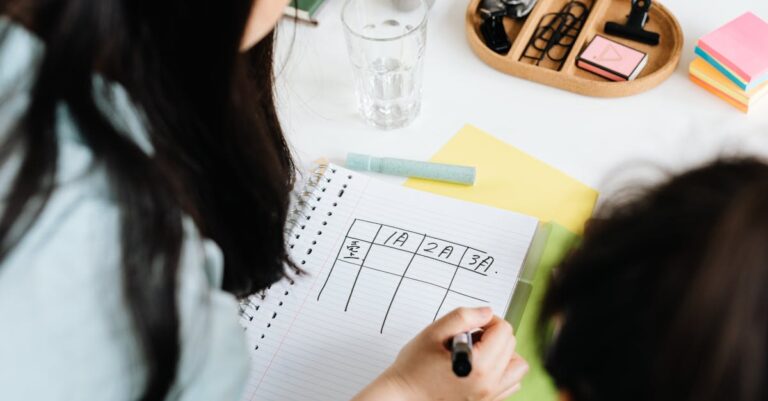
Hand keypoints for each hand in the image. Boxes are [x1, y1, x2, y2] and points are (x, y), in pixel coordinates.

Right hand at [352, 307, 527, 400]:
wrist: (403, 396)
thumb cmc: (413, 368)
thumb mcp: (433, 333)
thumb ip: (462, 317)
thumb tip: (486, 312)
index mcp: (478, 365)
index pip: (504, 330)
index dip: (488, 319)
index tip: (472, 323)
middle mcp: (489, 384)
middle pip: (512, 346)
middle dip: (494, 334)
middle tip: (470, 335)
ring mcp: (489, 396)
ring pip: (517, 367)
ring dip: (504, 353)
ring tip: (479, 351)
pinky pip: (510, 384)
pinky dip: (502, 371)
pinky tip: (481, 366)